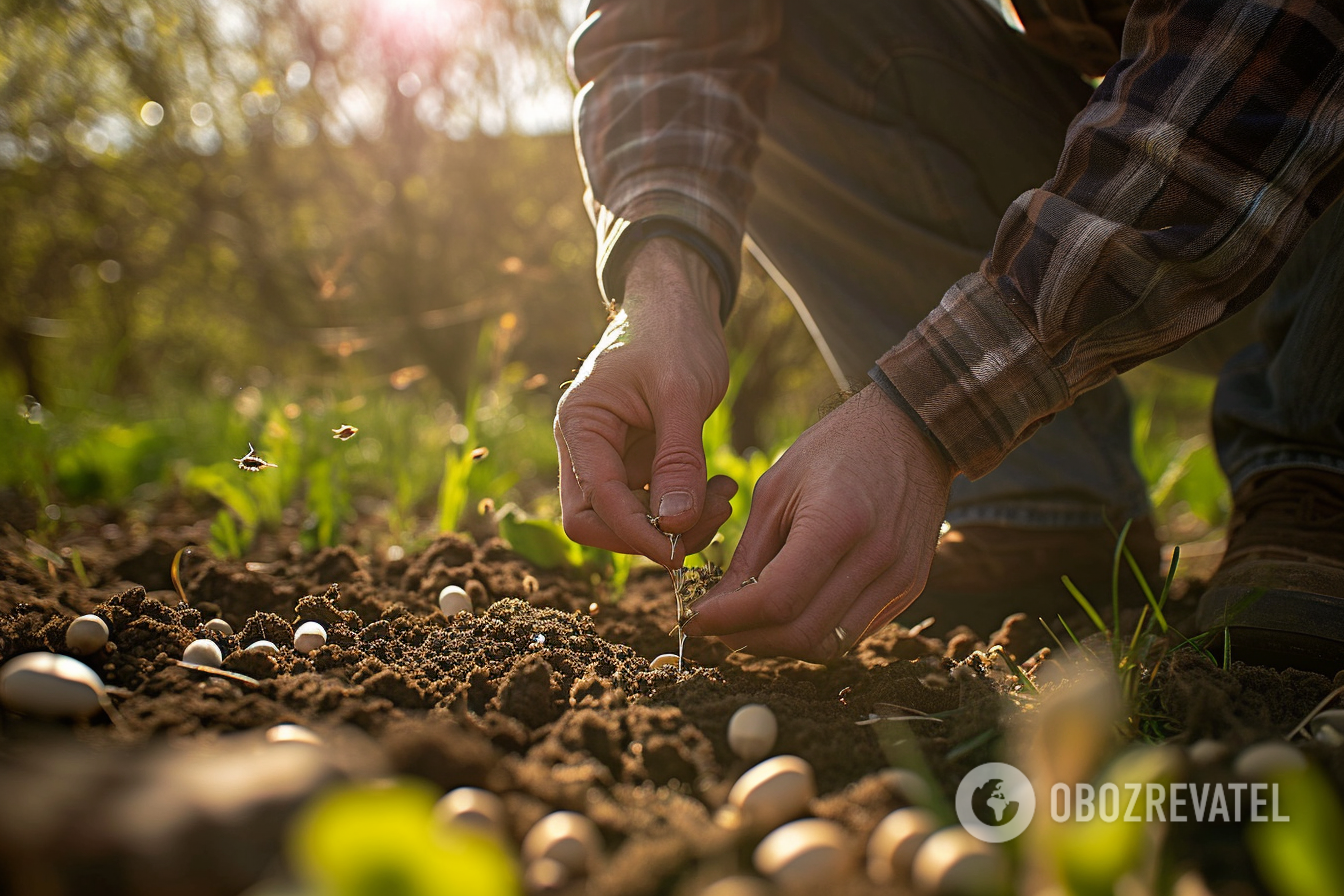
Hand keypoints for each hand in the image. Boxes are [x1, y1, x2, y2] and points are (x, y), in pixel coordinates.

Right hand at [555, 238, 738, 565]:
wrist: (679, 303)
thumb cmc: (674, 334)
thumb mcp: (682, 394)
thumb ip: (678, 461)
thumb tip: (674, 527)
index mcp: (580, 425)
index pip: (593, 503)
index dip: (634, 534)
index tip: (679, 550)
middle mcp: (585, 447)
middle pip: (599, 523)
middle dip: (651, 535)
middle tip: (710, 518)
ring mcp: (611, 457)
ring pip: (627, 520)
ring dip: (676, 525)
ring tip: (724, 497)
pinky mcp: (638, 462)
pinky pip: (653, 504)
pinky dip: (685, 508)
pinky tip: (719, 488)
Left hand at [683, 385, 955, 660]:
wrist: (912, 434)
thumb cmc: (835, 449)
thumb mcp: (776, 488)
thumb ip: (748, 555)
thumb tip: (715, 609)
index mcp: (838, 522)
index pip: (776, 600)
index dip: (728, 619)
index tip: (694, 619)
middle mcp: (876, 559)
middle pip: (802, 634)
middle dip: (749, 639)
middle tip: (716, 627)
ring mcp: (898, 580)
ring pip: (827, 645)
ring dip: (779, 644)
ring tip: (748, 622)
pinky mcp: (907, 591)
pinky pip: (851, 633)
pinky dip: (812, 632)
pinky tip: (787, 611)